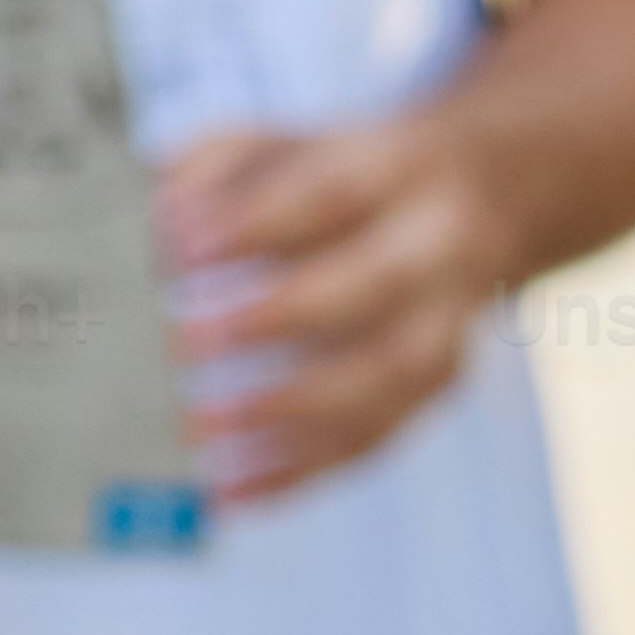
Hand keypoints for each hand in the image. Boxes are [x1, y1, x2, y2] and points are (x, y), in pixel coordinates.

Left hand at [159, 115, 509, 503]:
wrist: (481, 190)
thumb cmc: (339, 173)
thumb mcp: (279, 142)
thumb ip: (213, 166)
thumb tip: (154, 214)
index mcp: (395, 169)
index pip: (329, 193)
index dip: (257, 222)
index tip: (179, 247)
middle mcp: (435, 247)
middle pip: (373, 286)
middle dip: (279, 316)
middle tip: (184, 343)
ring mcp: (446, 322)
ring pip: (387, 378)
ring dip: (290, 415)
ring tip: (197, 432)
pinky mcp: (436, 384)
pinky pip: (376, 438)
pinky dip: (301, 471)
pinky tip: (227, 492)